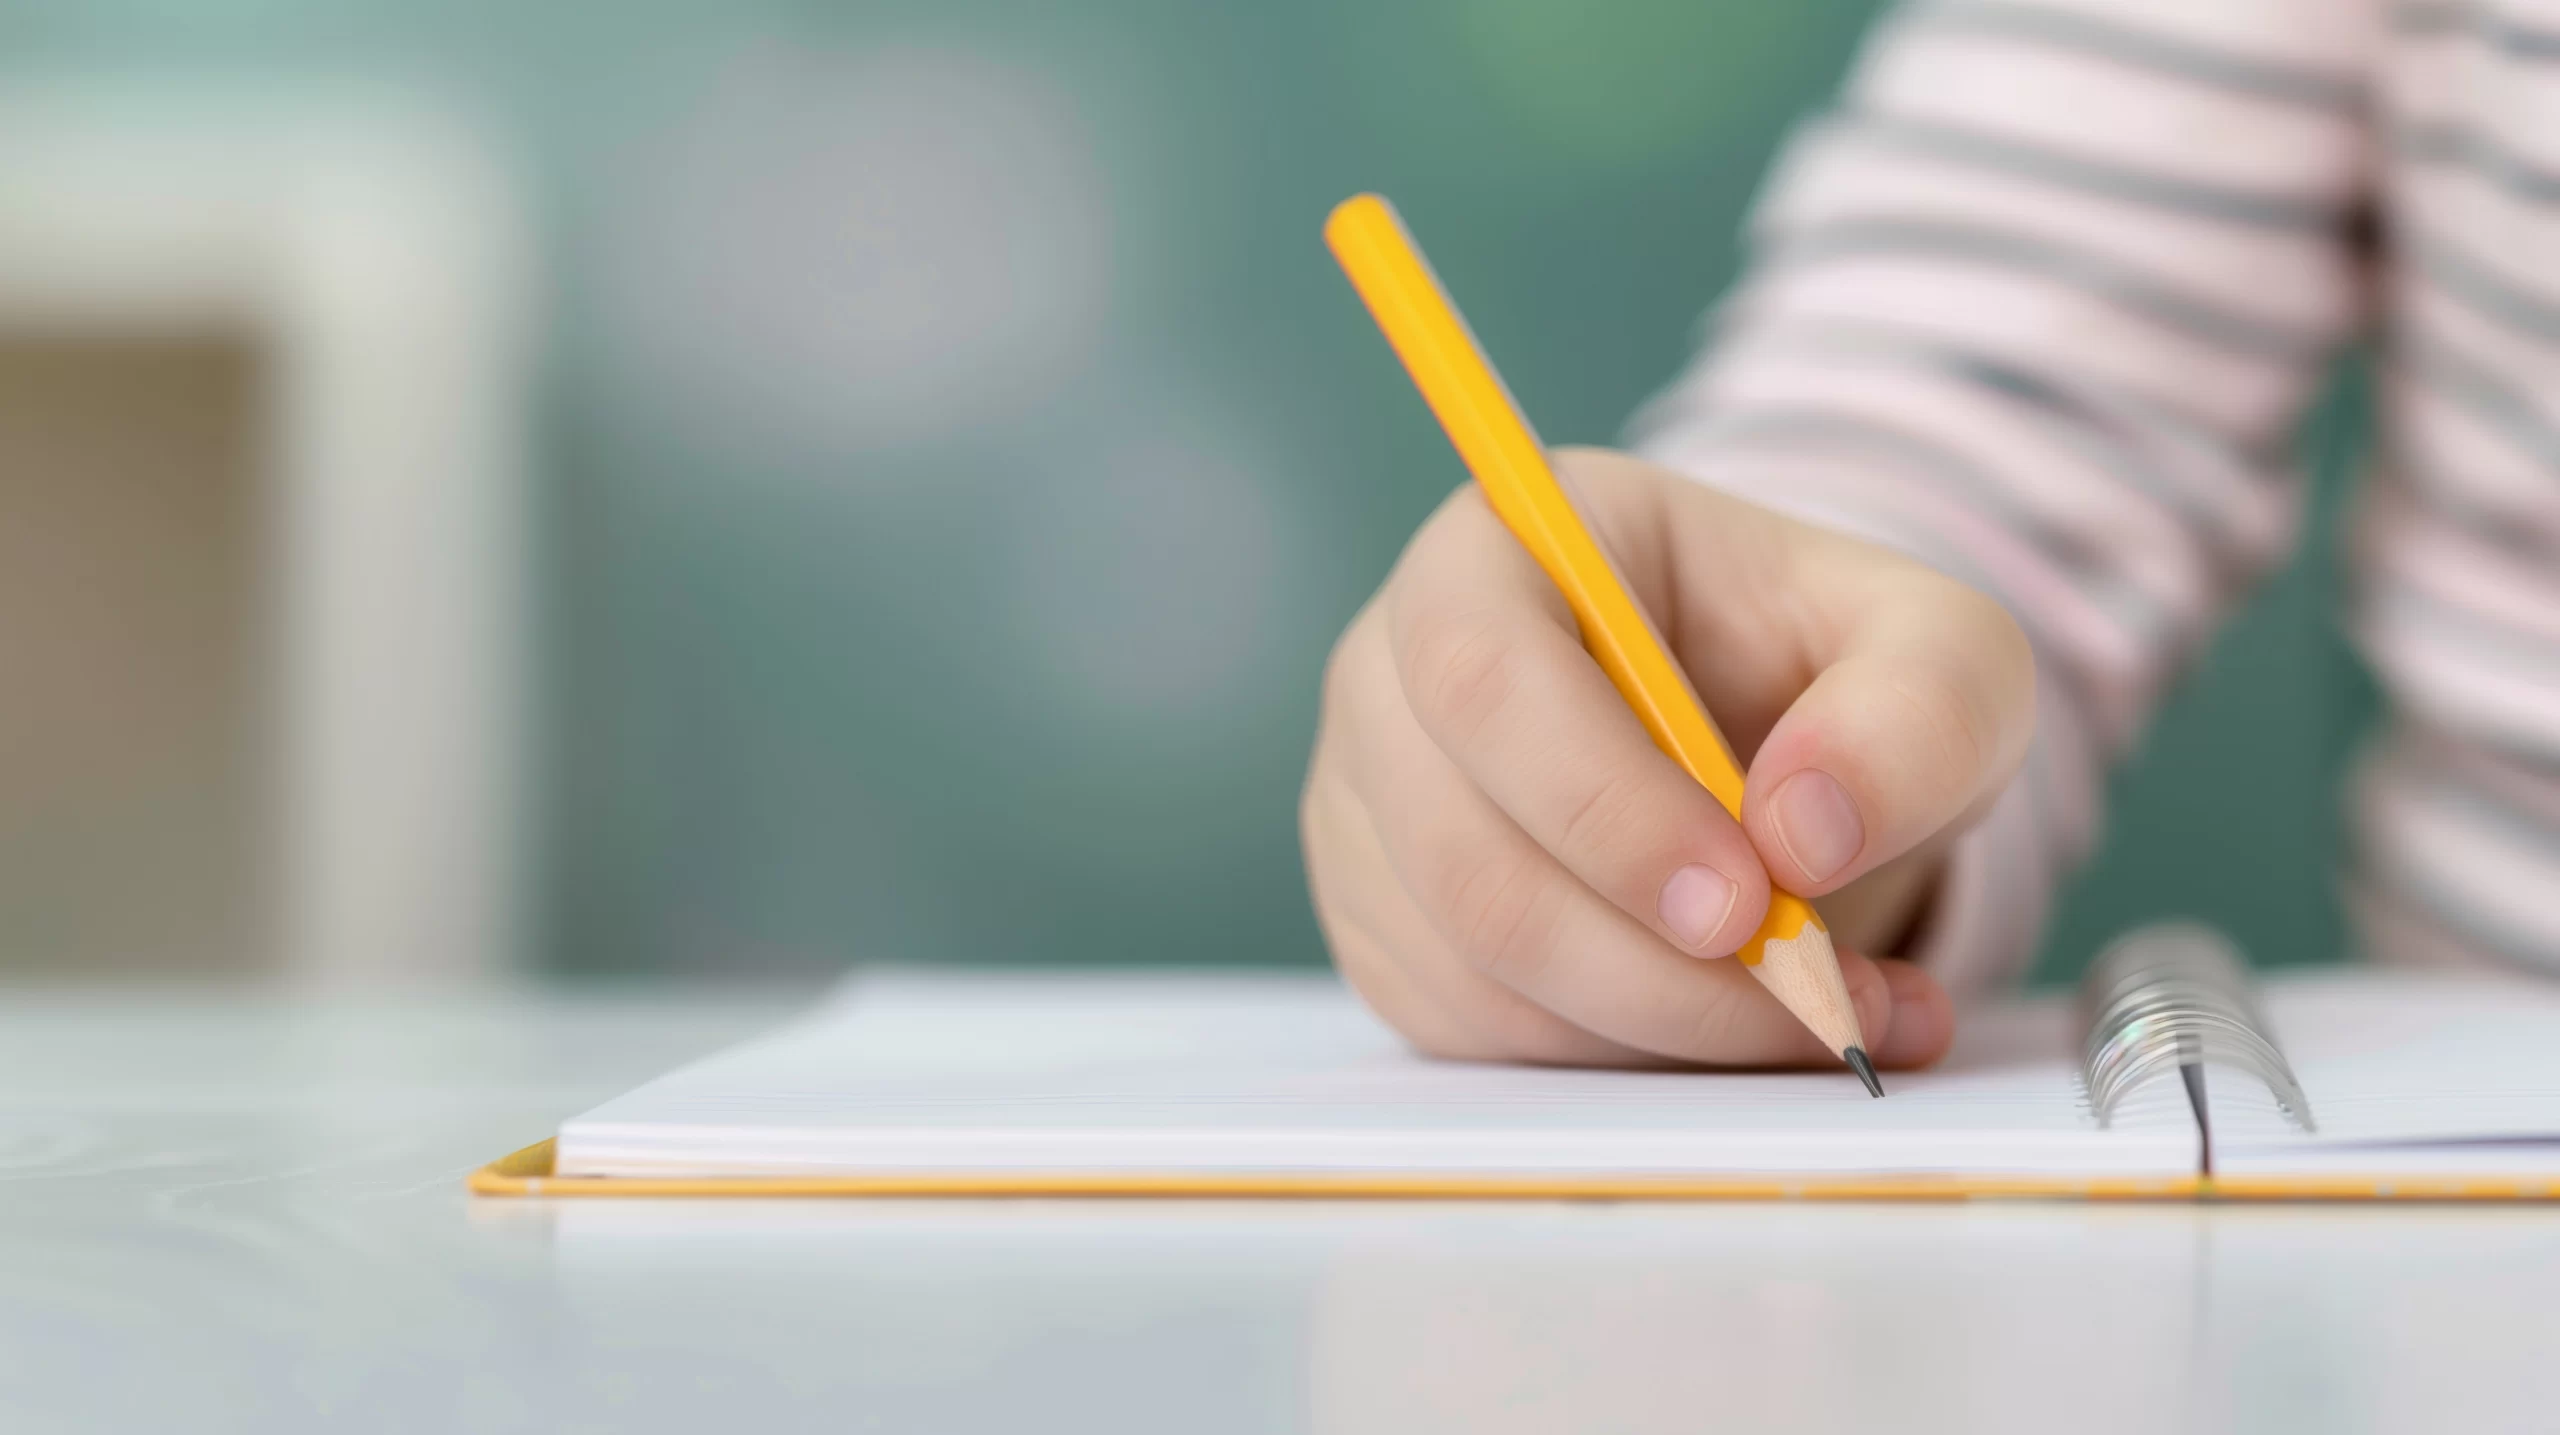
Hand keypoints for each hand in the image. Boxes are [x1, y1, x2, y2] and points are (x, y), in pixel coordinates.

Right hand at [1301, 447, 2033, 1067]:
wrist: (1780, 759)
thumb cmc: (1829, 675)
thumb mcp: (1938, 651)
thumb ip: (1914, 711)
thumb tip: (1803, 828)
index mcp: (1498, 551)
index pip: (1482, 672)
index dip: (1601, 803)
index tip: (1746, 898)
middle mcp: (1392, 677)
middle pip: (1464, 855)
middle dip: (1648, 962)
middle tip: (1809, 994)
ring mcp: (1368, 814)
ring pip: (1473, 971)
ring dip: (1660, 1027)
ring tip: (1828, 1011)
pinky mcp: (1384, 933)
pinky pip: (1473, 1036)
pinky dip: (1618, 1061)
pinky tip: (1735, 1026)